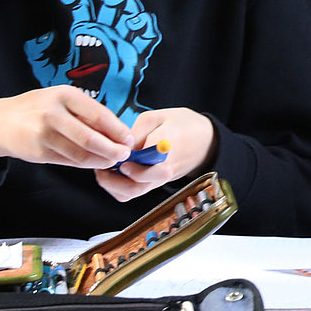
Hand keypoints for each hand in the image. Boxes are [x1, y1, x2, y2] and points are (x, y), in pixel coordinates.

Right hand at [0, 86, 133, 167]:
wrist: (1, 122)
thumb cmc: (40, 108)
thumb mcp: (63, 99)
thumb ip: (87, 113)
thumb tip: (118, 133)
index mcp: (65, 95)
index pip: (99, 115)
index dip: (118, 130)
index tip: (130, 138)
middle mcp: (53, 114)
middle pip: (90, 138)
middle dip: (112, 149)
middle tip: (125, 154)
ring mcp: (43, 135)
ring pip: (80, 154)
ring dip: (101, 160)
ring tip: (112, 160)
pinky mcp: (38, 153)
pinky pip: (68, 161)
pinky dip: (85, 164)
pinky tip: (95, 162)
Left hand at [95, 107, 214, 201]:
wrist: (205, 141)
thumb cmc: (183, 125)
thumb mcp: (159, 116)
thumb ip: (137, 131)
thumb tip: (119, 146)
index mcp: (168, 143)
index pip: (148, 157)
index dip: (131, 158)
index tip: (121, 153)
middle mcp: (165, 167)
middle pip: (139, 183)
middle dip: (115, 177)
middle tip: (105, 164)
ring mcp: (160, 179)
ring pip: (133, 192)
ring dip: (114, 184)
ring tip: (105, 170)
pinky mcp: (156, 184)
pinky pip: (134, 193)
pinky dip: (118, 188)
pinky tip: (114, 175)